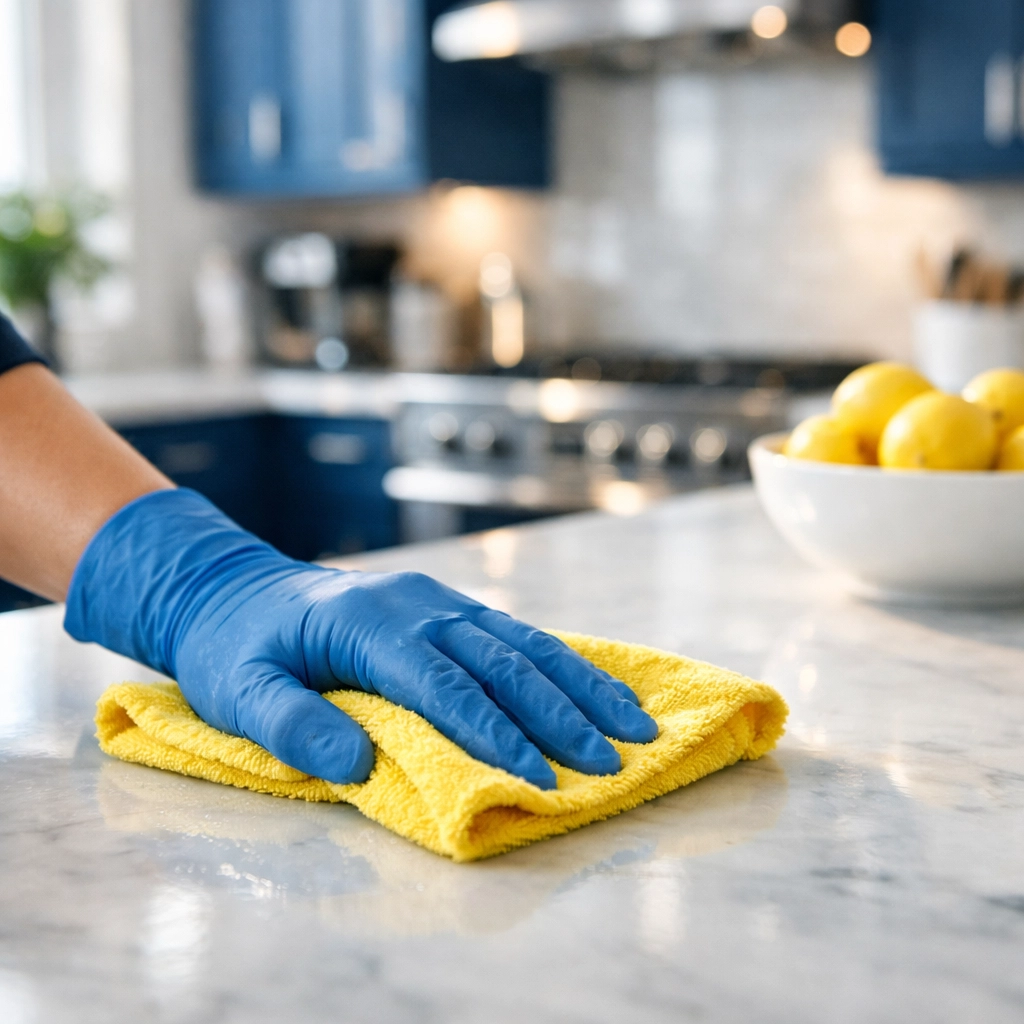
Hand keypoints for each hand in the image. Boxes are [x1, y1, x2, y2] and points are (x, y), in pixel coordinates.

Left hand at [66, 490, 656, 787]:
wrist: (236, 590)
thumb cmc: (238, 650)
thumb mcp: (241, 690)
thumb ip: (292, 726)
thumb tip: (360, 765)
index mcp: (370, 623)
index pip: (444, 685)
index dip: (494, 734)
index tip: (539, 779)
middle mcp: (418, 603)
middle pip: (501, 662)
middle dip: (559, 715)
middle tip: (610, 763)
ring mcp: (438, 599)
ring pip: (523, 642)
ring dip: (579, 686)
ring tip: (634, 725)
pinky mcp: (448, 606)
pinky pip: (515, 634)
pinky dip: (562, 663)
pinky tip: (596, 687)